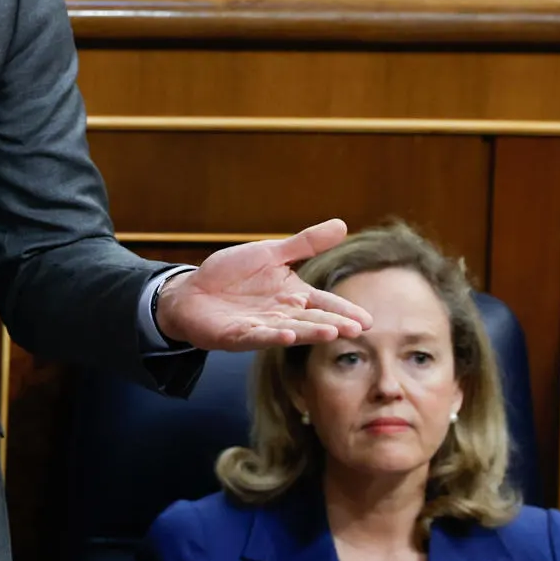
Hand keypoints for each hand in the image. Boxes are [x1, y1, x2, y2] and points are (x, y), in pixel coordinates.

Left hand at [153, 219, 372, 350]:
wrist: (193, 292)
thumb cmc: (233, 274)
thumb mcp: (270, 254)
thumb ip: (304, 244)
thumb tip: (342, 224)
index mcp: (293, 295)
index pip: (325, 303)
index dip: (344, 310)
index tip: (367, 320)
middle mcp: (282, 314)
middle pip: (313, 320)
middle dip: (335, 324)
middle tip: (356, 329)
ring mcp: (262, 326)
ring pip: (291, 330)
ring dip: (310, 332)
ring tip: (332, 332)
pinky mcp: (238, 335)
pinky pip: (258, 335)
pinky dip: (273, 336)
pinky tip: (288, 336)